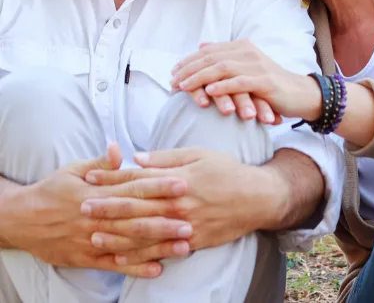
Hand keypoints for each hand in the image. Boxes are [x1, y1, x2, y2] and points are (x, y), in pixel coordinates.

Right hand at [0, 145, 191, 276]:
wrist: (22, 219)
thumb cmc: (53, 189)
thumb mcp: (74, 168)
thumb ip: (101, 162)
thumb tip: (120, 148)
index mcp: (97, 190)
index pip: (133, 187)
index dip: (158, 185)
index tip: (181, 183)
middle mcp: (97, 215)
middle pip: (136, 217)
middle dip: (165, 218)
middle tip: (192, 218)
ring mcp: (92, 239)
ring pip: (130, 243)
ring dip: (158, 245)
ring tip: (183, 245)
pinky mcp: (86, 257)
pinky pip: (114, 264)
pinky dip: (135, 267)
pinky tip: (156, 269)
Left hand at [83, 147, 286, 265]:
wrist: (256, 198)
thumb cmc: (227, 170)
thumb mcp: (198, 154)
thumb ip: (166, 158)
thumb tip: (137, 157)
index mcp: (176, 179)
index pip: (137, 179)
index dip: (112, 178)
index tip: (90, 177)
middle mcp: (176, 204)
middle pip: (135, 207)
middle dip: (106, 207)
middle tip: (81, 208)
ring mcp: (183, 226)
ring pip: (143, 232)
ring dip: (116, 233)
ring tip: (94, 233)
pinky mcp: (191, 242)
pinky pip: (160, 250)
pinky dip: (139, 254)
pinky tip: (122, 255)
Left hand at [171, 41, 321, 121]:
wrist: (301, 94)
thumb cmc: (270, 84)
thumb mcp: (246, 67)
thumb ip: (225, 56)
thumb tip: (202, 45)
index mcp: (242, 47)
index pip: (209, 51)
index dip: (189, 61)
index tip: (172, 72)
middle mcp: (248, 52)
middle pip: (211, 58)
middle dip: (189, 70)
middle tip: (172, 82)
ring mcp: (257, 66)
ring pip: (222, 68)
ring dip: (200, 78)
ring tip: (184, 87)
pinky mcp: (265, 81)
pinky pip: (239, 83)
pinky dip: (223, 87)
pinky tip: (209, 92)